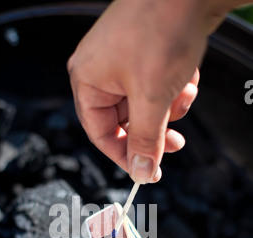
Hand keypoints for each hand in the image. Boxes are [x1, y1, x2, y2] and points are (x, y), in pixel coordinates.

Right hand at [68, 0, 231, 182]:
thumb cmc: (161, 28)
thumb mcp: (152, 98)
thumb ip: (145, 141)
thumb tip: (141, 172)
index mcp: (88, 80)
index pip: (100, 134)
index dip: (124, 156)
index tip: (148, 171)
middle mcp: (101, 71)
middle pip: (125, 122)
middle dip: (155, 130)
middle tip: (175, 143)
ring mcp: (124, 61)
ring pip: (145, 106)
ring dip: (169, 108)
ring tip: (183, 94)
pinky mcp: (145, 54)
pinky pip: (157, 86)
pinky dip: (175, 89)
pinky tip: (187, 78)